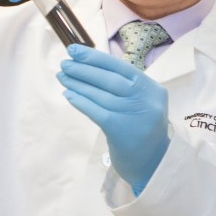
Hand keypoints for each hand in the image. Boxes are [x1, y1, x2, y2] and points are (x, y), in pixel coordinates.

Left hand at [58, 44, 170, 195]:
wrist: (151, 164)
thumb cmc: (141, 130)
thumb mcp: (142, 104)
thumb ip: (125, 87)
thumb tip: (90, 66)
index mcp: (152, 89)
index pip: (121, 67)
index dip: (96, 58)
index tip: (75, 50)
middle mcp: (146, 100)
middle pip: (110, 79)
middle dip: (84, 69)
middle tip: (64, 63)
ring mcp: (135, 115)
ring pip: (101, 94)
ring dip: (78, 84)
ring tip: (62, 77)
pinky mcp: (121, 130)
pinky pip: (96, 111)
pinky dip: (81, 101)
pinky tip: (68, 95)